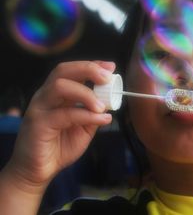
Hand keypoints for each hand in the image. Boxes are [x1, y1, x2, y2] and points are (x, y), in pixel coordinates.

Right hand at [6, 61, 114, 189]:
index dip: (92, 65)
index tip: (111, 67)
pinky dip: (86, 115)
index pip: (72, 71)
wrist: (38, 172)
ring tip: (102, 105)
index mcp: (57, 94)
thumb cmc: (60, 147)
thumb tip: (110, 102)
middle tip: (107, 78)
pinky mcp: (38, 124)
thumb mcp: (84, 128)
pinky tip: (101, 119)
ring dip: (86, 93)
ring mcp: (40, 108)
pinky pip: (64, 114)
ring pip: (60, 86)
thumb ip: (94, 114)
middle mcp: (46, 96)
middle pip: (63, 71)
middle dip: (88, 69)